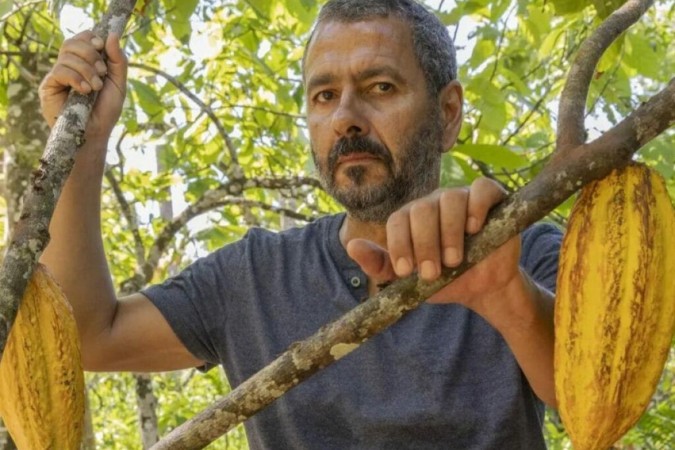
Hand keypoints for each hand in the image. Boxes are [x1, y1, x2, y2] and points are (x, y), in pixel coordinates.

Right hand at [39, 30, 126, 141]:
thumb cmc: (106, 110)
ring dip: (86, 70)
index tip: (101, 47)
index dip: (91, 38)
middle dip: (91, 55)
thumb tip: (111, 35)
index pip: (82, 38)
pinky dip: (76, 78)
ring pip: (67, 56)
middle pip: (72, 42)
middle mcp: (69, 66)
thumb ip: (118, 61)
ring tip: (95, 87)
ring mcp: (58, 75)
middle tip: (101, 73)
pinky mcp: (48, 86)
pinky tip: (85, 91)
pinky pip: (60, 71)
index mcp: (85, 62)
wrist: (96, 133)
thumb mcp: (118, 83)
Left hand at [347, 177, 520, 310]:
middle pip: (422, 209)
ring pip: (450, 199)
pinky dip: (476, 205)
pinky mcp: (491, 199)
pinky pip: (481, 189)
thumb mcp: (409, 280)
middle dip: (424, 244)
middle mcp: (434, 204)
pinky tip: (474, 227)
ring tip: (454, 260)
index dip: (399, 244)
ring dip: (449, 232)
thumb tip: (351, 246)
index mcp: (411, 219)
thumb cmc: (444, 280)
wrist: (483, 288)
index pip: (398, 220)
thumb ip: (379, 264)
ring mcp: (462, 198)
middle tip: (432, 273)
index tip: (406, 271)